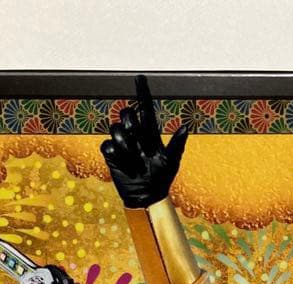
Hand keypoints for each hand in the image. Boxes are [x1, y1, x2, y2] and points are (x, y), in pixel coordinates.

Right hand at [100, 74, 188, 207]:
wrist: (147, 196)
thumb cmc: (162, 179)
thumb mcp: (172, 162)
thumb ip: (177, 144)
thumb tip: (185, 127)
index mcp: (149, 133)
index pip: (145, 108)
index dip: (142, 93)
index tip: (140, 79)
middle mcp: (134, 134)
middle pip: (127, 113)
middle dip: (132, 124)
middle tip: (139, 142)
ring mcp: (121, 143)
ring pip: (115, 129)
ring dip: (126, 146)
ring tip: (135, 161)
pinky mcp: (111, 154)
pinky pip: (108, 146)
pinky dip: (117, 156)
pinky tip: (125, 166)